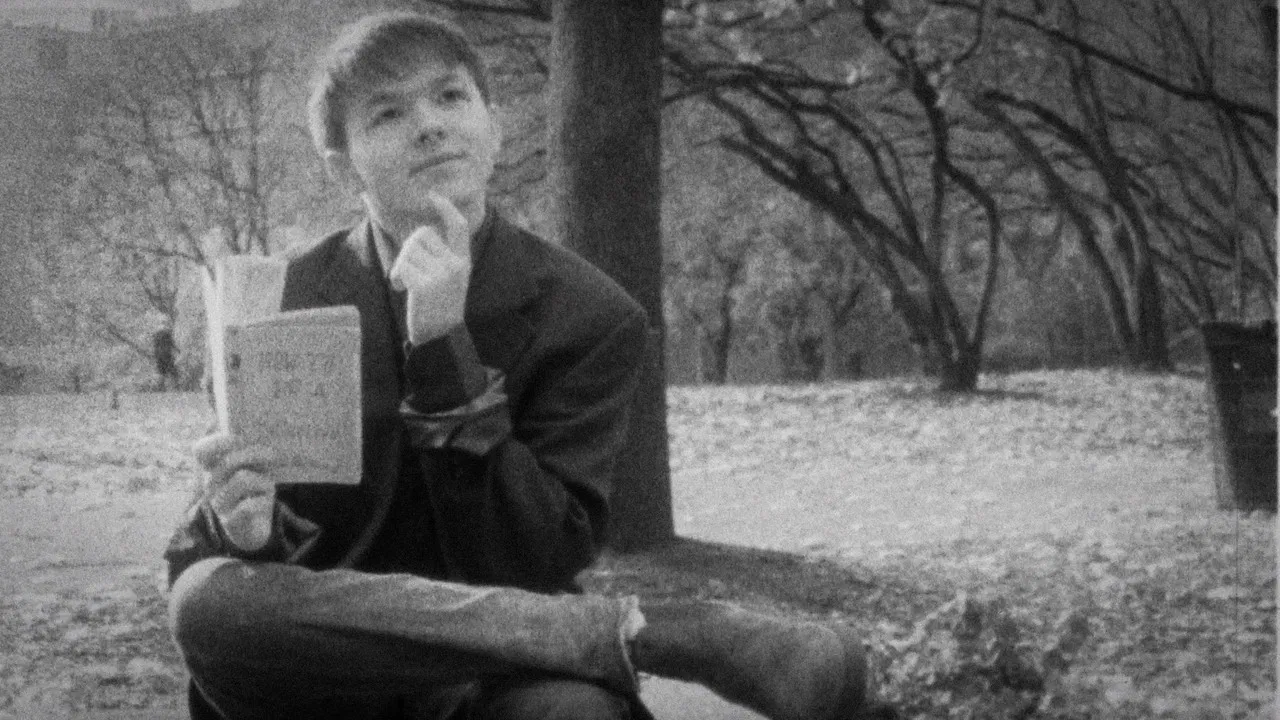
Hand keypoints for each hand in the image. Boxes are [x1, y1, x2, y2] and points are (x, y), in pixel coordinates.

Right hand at [193, 433, 278, 552]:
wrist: (253, 529)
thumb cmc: (254, 491)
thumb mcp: (254, 469)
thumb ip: (253, 451)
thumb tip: (266, 432)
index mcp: (212, 469)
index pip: (201, 450)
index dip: (218, 440)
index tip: (239, 437)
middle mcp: (211, 485)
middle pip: (228, 461)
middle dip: (254, 453)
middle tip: (272, 454)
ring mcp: (218, 504)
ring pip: (243, 479)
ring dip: (263, 480)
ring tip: (268, 486)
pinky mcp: (230, 521)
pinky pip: (249, 505)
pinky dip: (262, 500)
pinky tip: (265, 502)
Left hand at [389, 192, 471, 344]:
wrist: (441, 336)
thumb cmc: (438, 305)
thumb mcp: (449, 278)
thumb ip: (441, 256)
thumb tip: (420, 234)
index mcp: (463, 260)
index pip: (458, 226)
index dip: (446, 208)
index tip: (432, 195)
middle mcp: (456, 264)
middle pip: (422, 234)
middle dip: (408, 248)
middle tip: (406, 270)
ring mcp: (443, 275)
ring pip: (409, 250)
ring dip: (400, 265)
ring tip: (405, 283)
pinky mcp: (426, 286)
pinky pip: (402, 267)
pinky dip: (396, 276)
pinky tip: (400, 288)